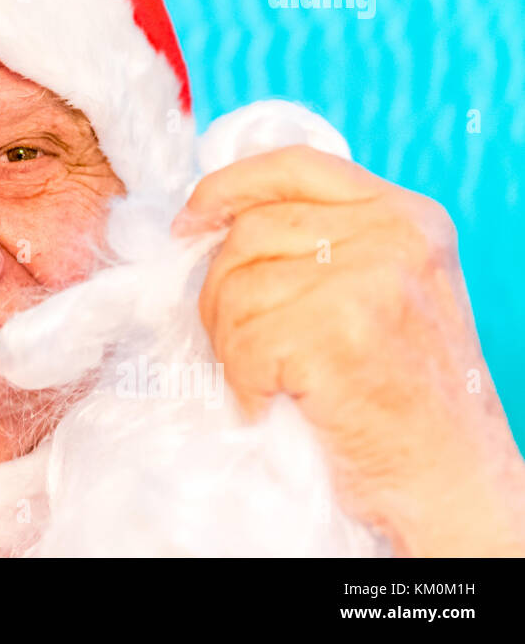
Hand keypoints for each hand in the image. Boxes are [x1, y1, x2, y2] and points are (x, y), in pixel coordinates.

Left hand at [173, 145, 524, 555]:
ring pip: (234, 287)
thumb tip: (213, 219)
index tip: (190, 221)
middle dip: (222, 290)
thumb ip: (325, 241)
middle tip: (244, 345)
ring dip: (229, 342)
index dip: (227, 187)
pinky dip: (242, 382)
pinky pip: (240, 342)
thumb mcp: (387, 289)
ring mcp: (367, 281)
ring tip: (266, 376)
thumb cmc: (406, 394)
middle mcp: (392, 236)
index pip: (292, 164)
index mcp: (404, 215)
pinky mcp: (337, 332)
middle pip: (248, 231)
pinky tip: (270, 400)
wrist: (452, 480)